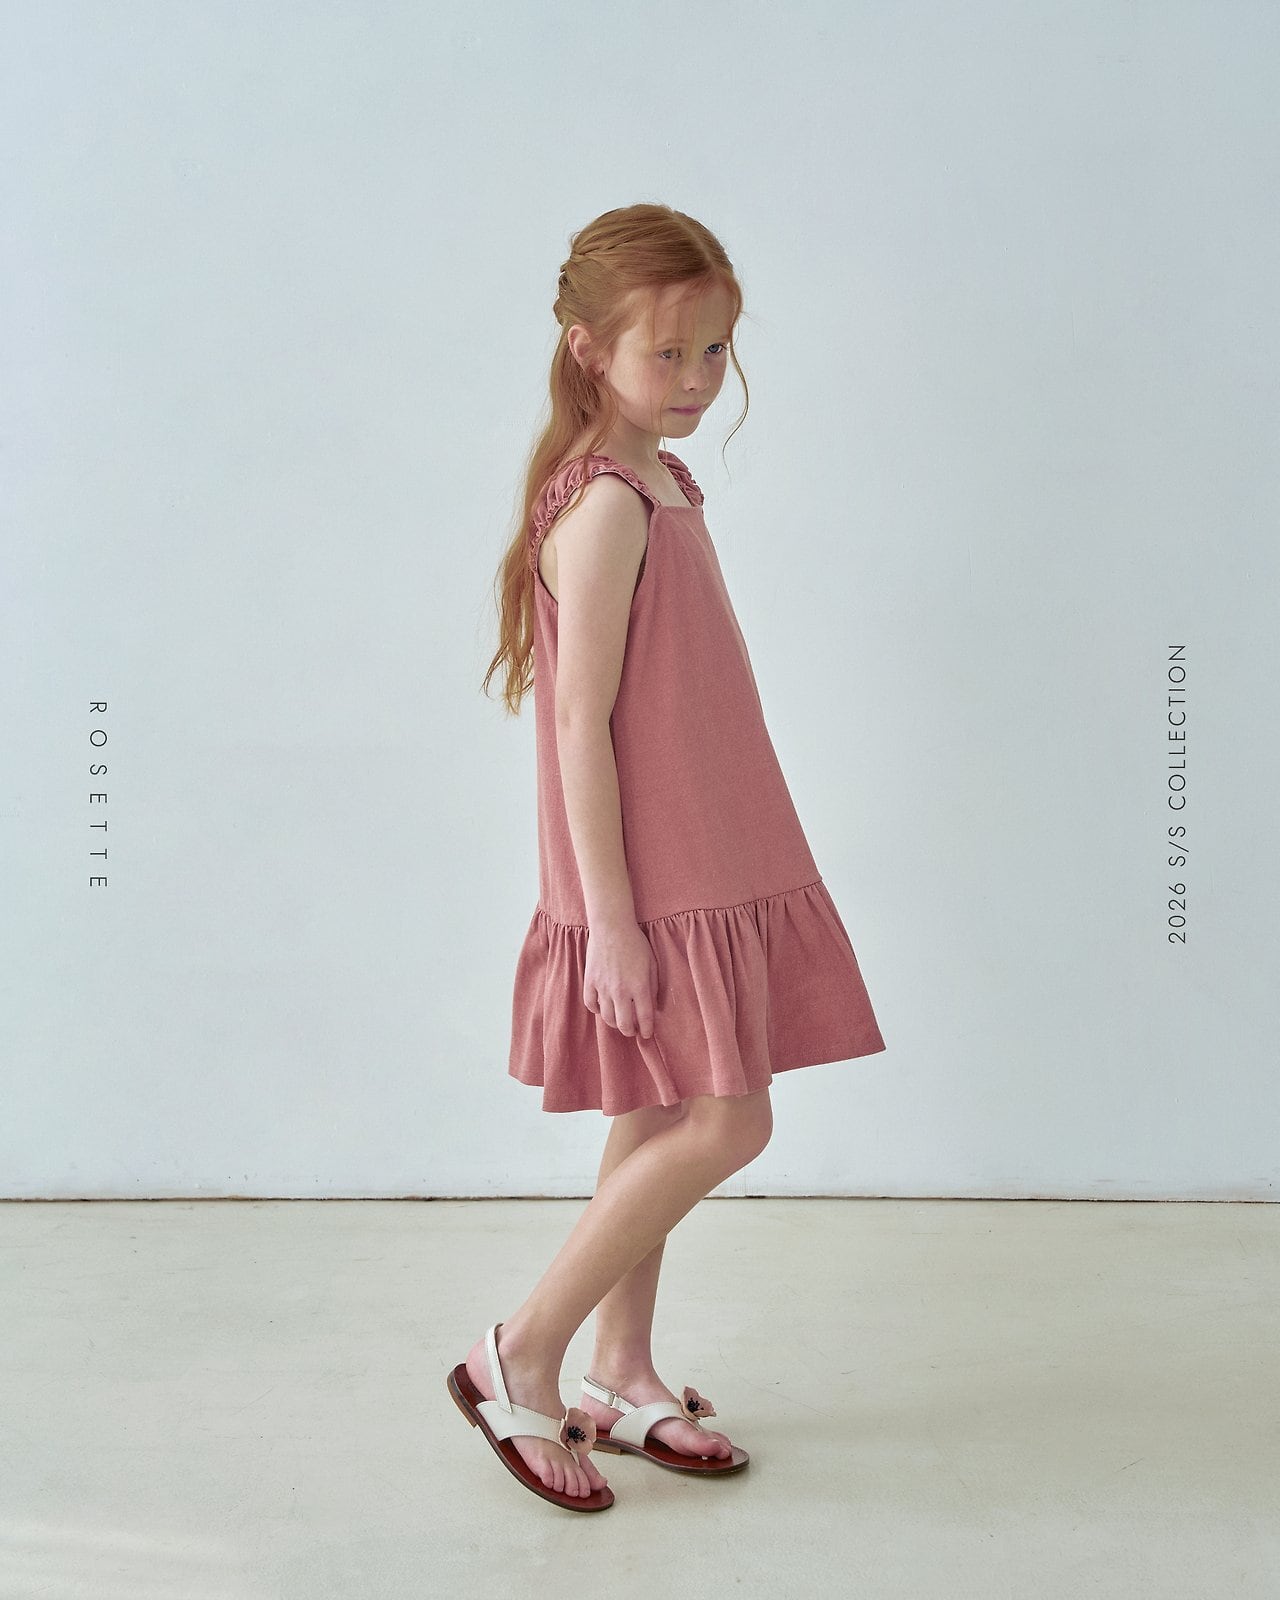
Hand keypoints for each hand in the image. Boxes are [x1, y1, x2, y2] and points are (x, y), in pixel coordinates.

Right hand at [582, 920, 658, 1039]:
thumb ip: (653, 987)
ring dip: (615, 1023)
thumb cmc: (635, 944)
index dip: (647, 1030)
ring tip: (619, 1020)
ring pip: (607, 1018)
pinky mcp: (590, 981)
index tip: (647, 1033)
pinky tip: (603, 1007)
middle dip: (630, 1031)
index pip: (644, 1018)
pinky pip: (591, 1004)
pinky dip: (597, 1009)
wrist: (612, 927)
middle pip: (624, 1024)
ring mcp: (603, 987)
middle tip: (633, 1030)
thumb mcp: (652, 964)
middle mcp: (621, 991)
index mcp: (639, 987)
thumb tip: (653, 1006)